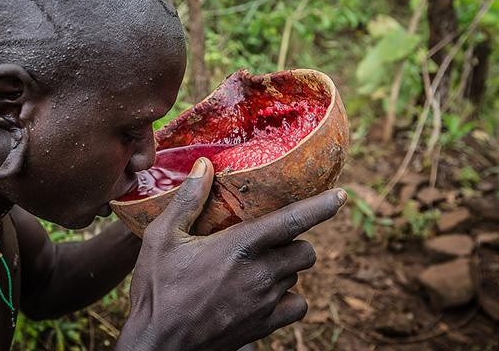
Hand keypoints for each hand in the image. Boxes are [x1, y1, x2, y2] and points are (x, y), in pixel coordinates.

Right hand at [116, 157, 346, 350]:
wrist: (157, 342)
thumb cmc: (157, 288)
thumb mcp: (162, 237)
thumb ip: (188, 199)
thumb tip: (204, 165)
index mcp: (239, 247)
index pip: (292, 221)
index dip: (320, 206)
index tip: (340, 196)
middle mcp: (260, 274)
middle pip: (304, 250)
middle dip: (294, 240)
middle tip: (269, 238)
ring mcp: (264, 303)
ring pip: (298, 277)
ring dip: (287, 267)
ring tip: (259, 264)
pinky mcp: (263, 326)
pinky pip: (297, 307)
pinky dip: (290, 298)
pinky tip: (268, 292)